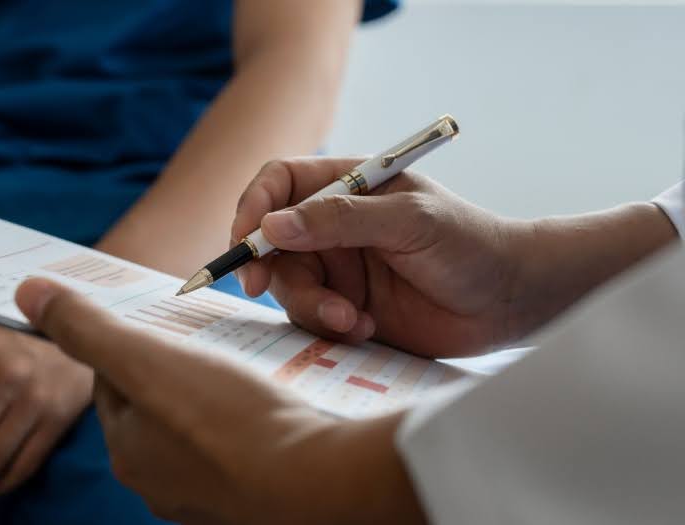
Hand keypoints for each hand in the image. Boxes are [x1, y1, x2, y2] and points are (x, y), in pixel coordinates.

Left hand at [14, 278, 425, 524]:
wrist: (320, 484)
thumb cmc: (230, 421)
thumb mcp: (145, 358)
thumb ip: (86, 327)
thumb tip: (27, 294)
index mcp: (127, 451)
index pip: (111, 381)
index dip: (132, 341)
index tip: (161, 320)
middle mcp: (161, 483)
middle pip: (156, 405)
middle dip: (174, 368)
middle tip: (206, 338)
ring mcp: (211, 495)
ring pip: (200, 426)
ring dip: (214, 393)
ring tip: (243, 366)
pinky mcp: (255, 497)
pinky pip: (242, 445)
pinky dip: (249, 422)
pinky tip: (272, 403)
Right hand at [232, 158, 529, 356]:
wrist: (512, 301)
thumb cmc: (471, 244)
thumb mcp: (409, 220)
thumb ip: (340, 219)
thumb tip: (272, 226)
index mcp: (348, 186)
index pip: (279, 183)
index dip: (254, 207)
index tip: (246, 240)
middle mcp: (335, 226)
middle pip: (272, 242)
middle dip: (271, 269)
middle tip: (265, 290)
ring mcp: (339, 269)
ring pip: (289, 286)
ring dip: (311, 305)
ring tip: (353, 319)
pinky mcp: (347, 309)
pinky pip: (311, 319)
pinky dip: (330, 326)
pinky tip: (365, 328)